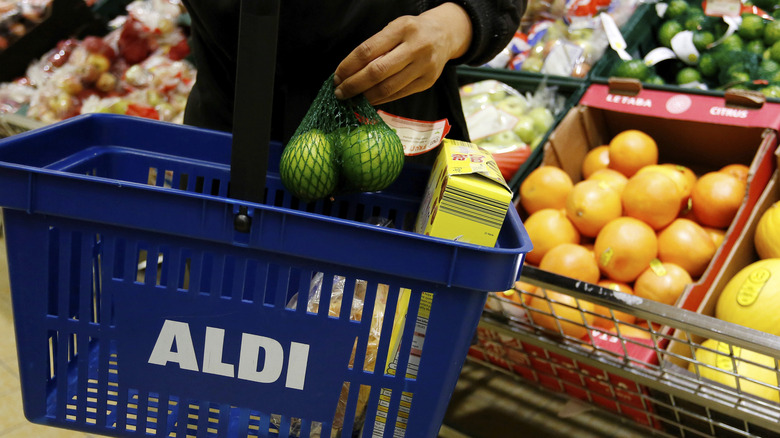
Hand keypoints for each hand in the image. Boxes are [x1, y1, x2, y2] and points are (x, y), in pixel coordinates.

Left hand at [333, 3, 471, 105]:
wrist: (445, 35)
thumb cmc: (412, 32)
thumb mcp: (394, 28)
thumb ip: (376, 47)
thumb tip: (349, 73)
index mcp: (402, 29)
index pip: (367, 51)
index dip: (348, 66)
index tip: (337, 77)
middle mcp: (415, 47)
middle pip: (377, 72)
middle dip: (354, 85)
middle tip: (340, 93)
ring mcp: (424, 66)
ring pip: (388, 88)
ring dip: (365, 96)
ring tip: (352, 98)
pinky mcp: (427, 82)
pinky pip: (398, 94)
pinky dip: (380, 99)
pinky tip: (369, 99)